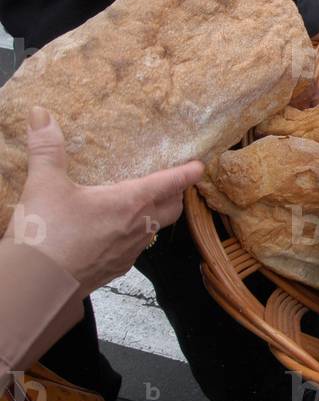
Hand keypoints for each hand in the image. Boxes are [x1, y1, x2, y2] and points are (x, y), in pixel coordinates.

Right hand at [5, 108, 203, 294]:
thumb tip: (41, 115)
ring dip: (156, 217)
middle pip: (173, 209)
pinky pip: (135, 251)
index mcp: (130, 202)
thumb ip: (46, 148)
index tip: (199, 166)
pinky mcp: (115, 270)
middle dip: (177, 195)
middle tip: (173, 185)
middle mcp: (138, 228)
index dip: (187, 173)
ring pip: (155, 231)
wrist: (36, 284)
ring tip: (143, 207)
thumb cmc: (46, 235)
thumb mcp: (44, 184)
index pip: (170, 183)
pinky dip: (134, 238)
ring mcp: (129, 252)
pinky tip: (115, 235)